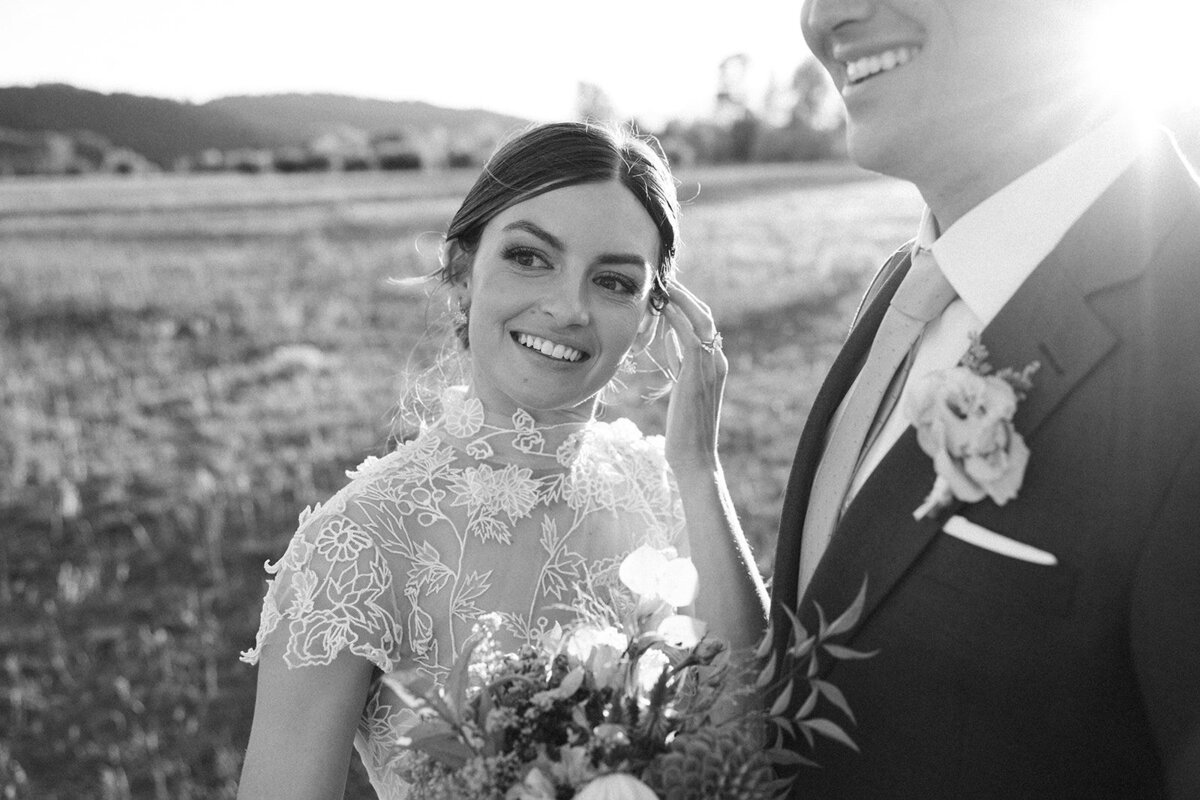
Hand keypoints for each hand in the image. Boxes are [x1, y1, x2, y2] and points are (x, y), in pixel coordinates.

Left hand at [660, 279, 727, 476]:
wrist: (695, 457)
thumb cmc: (686, 430)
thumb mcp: (685, 390)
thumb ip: (684, 368)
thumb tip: (674, 348)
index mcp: (717, 365)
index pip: (706, 324)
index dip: (689, 304)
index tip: (669, 291)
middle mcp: (718, 362)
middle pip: (706, 315)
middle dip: (686, 295)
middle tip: (664, 280)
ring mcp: (711, 367)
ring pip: (701, 320)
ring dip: (681, 300)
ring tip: (662, 285)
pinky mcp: (698, 375)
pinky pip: (691, 337)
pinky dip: (678, 318)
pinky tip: (664, 307)